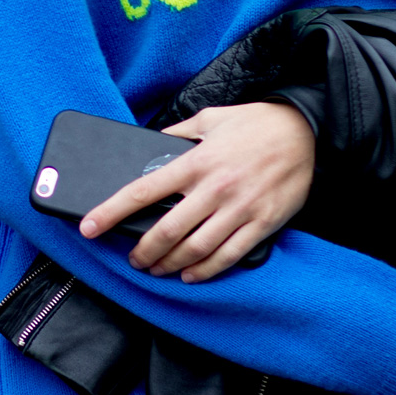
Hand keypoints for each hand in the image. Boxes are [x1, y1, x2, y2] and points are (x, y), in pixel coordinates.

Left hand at [78, 101, 314, 282]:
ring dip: (169, 265)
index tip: (89, 227)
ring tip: (157, 269)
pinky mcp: (262, 223)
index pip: (142, 190)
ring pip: (195, 249)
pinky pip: (228, 256)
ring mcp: (239, 209)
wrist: (306, 131)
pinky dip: (205, 271)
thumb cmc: (254, 124)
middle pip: (167, 231)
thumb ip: (176, 134)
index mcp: (195, 162)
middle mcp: (214, 188)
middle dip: (143, 251)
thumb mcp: (209, 119)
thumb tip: (150, 144)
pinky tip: (190, 275)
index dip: (111, 211)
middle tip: (133, 260)